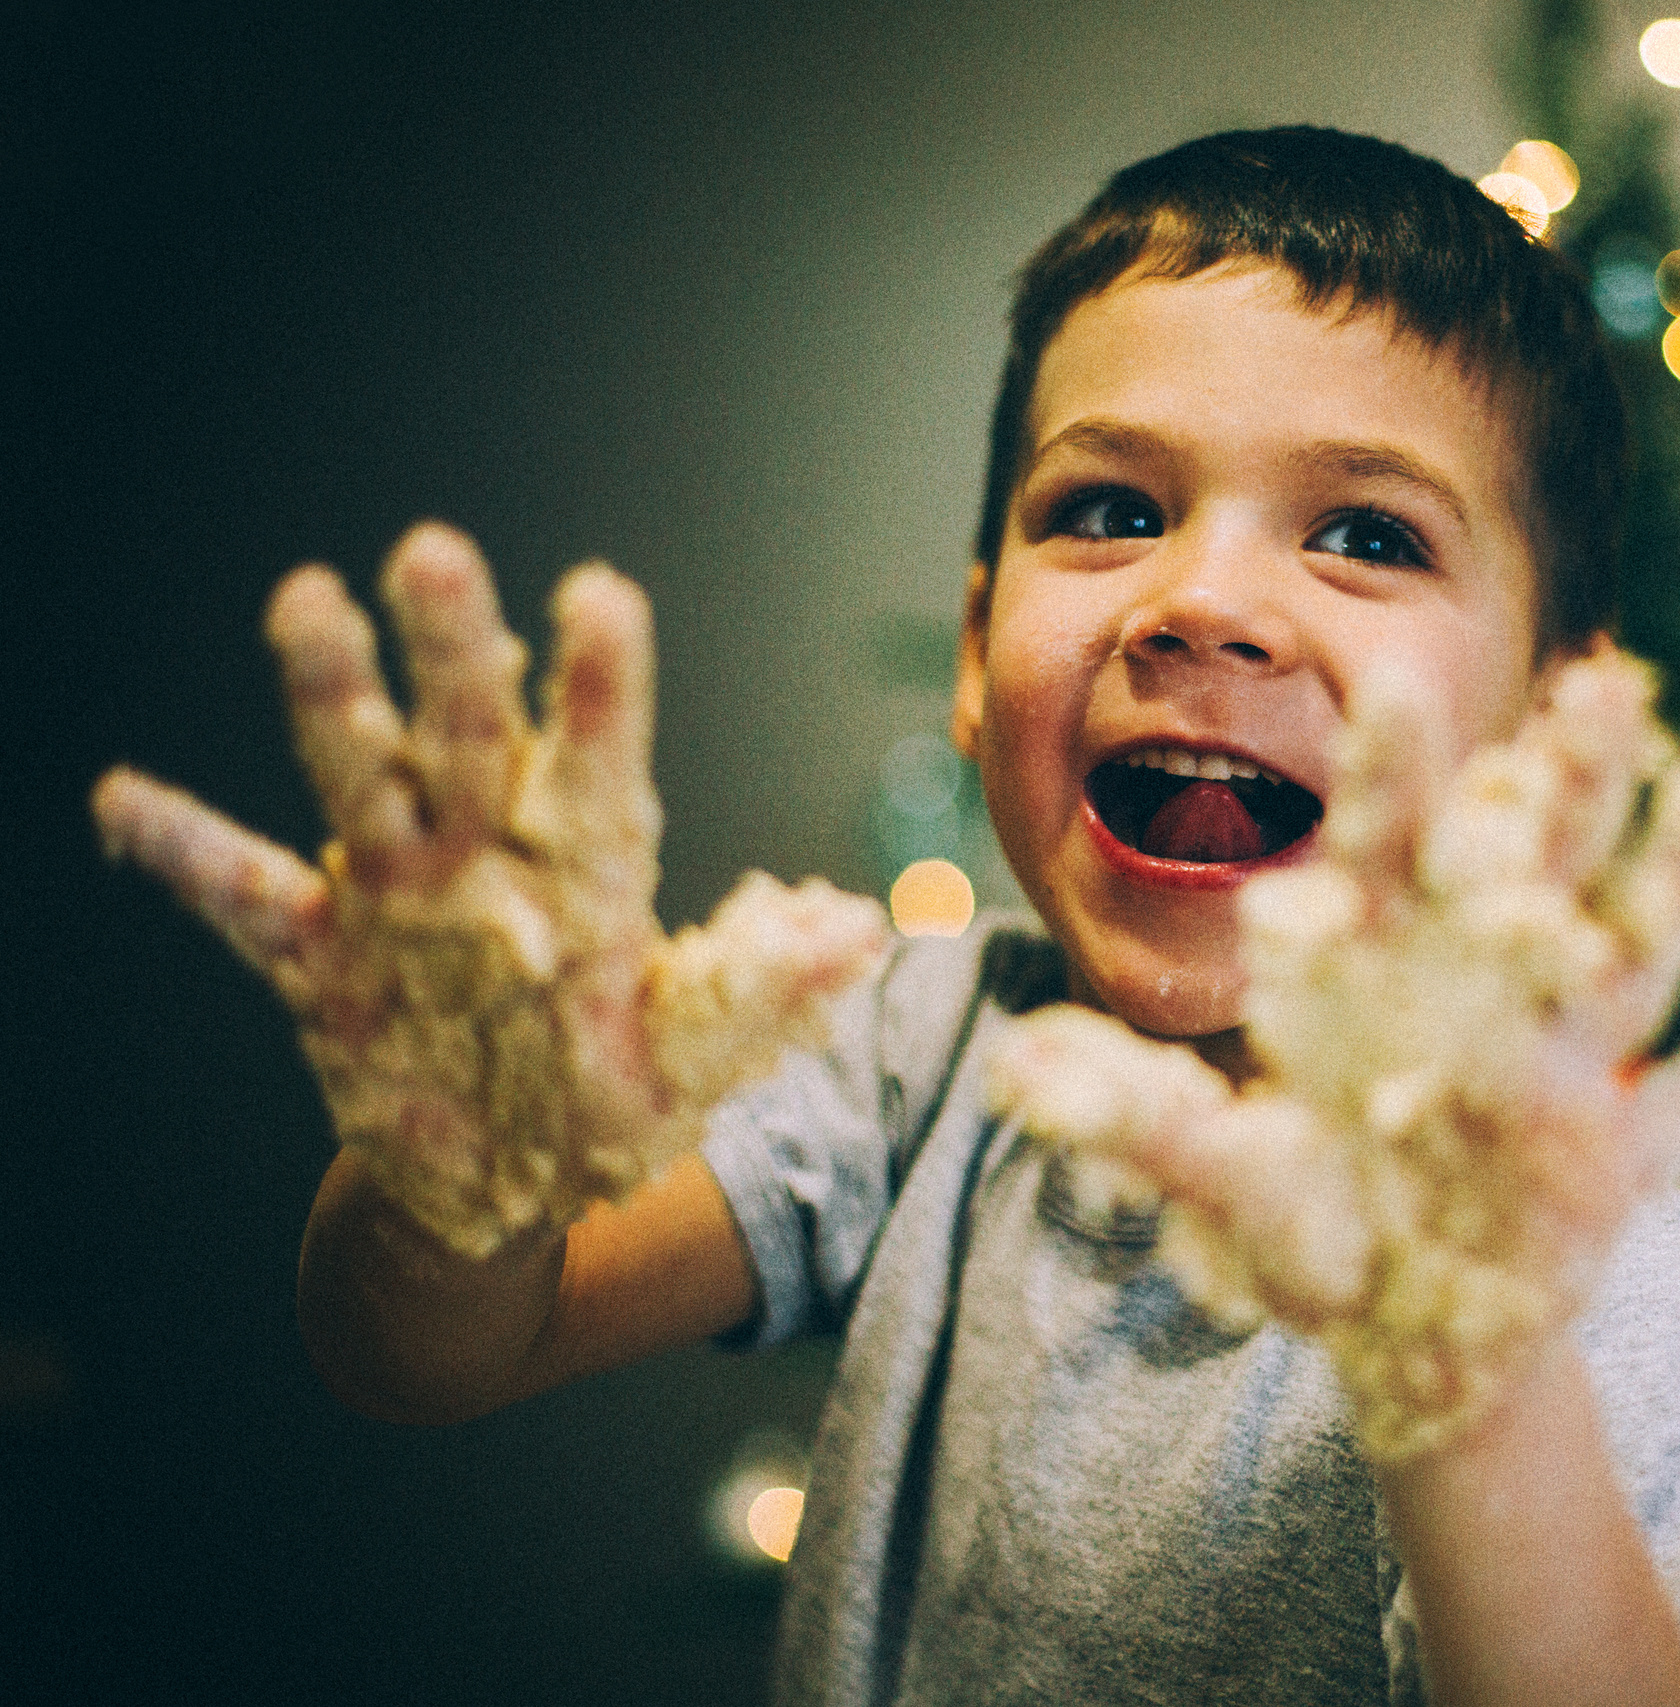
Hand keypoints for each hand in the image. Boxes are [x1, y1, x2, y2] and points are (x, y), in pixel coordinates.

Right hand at [93, 523, 888, 1256]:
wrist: (503, 1191)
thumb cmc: (608, 1101)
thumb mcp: (693, 1059)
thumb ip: (758, 993)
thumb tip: (863, 931)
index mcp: (589, 867)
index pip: (602, 759)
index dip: (602, 684)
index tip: (600, 596)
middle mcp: (487, 854)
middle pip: (470, 731)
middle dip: (455, 649)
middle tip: (435, 552)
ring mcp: (394, 897)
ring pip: (361, 776)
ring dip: (330, 697)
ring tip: (305, 602)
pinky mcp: (316, 958)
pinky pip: (242, 895)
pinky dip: (185, 851)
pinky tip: (125, 799)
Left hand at [988, 647, 1679, 1459]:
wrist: (1406, 1320)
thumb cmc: (1314, 1235)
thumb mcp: (1228, 1183)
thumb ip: (1137, 1121)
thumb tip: (1014, 1075)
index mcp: (1382, 979)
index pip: (1377, 854)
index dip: (1383, 776)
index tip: (1380, 675)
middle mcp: (1481, 997)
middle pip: (1526, 868)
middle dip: (1561, 780)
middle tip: (1604, 676)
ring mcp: (1564, 1067)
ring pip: (1627, 950)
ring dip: (1676, 870)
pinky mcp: (1619, 1153)